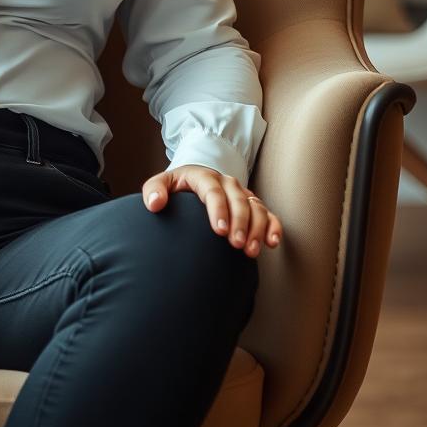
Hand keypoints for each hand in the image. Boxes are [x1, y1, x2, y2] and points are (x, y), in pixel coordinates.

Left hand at [142, 165, 282, 257]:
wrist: (194, 180)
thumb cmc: (177, 186)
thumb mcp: (162, 183)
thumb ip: (154, 189)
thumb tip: (154, 204)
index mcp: (203, 176)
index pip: (213, 191)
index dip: (218, 209)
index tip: (219, 230)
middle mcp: (226, 182)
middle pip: (238, 200)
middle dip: (240, 222)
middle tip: (236, 244)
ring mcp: (242, 193)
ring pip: (256, 207)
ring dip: (257, 228)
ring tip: (250, 251)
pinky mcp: (252, 204)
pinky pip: (268, 213)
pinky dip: (273, 226)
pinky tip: (272, 243)